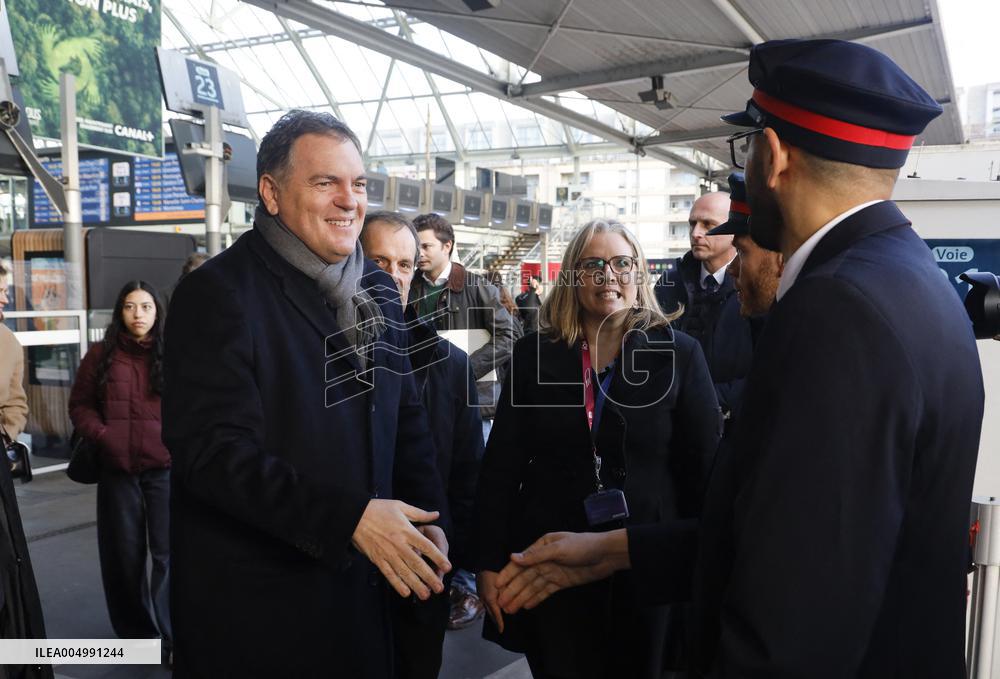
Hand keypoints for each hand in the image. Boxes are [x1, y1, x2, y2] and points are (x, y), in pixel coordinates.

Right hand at [351, 499, 450, 599]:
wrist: (354, 515)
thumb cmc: (378, 509)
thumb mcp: (400, 506)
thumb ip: (420, 513)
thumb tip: (436, 515)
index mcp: (406, 530)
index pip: (426, 546)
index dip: (438, 558)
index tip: (448, 567)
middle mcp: (399, 544)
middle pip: (417, 563)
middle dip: (429, 577)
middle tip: (439, 588)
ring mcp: (387, 553)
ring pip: (404, 572)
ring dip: (416, 585)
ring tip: (426, 595)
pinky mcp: (377, 559)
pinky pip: (389, 574)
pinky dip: (397, 584)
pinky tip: (406, 593)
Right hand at [477, 570, 504, 633]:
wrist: (483, 560)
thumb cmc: (495, 570)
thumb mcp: (504, 583)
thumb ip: (507, 596)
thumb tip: (508, 608)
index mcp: (490, 598)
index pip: (496, 614)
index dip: (499, 622)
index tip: (501, 631)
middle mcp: (484, 598)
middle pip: (491, 613)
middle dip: (496, 620)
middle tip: (500, 628)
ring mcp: (481, 594)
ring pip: (488, 608)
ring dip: (493, 613)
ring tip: (498, 620)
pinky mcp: (480, 590)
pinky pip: (486, 602)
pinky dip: (491, 606)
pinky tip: (495, 606)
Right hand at [496, 530, 628, 613]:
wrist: (606, 555)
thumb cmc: (583, 546)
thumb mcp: (559, 548)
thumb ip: (536, 555)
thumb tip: (513, 557)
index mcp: (541, 547)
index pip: (521, 562)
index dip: (508, 574)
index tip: (497, 586)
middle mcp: (544, 559)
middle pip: (525, 577)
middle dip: (512, 590)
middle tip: (501, 604)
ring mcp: (552, 571)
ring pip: (533, 586)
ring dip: (521, 597)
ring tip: (510, 609)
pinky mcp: (561, 582)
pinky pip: (545, 592)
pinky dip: (535, 598)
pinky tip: (526, 606)